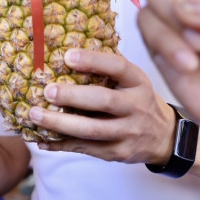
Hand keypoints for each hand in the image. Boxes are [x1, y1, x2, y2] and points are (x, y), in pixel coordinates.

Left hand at [29, 49, 174, 164]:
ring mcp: (128, 132)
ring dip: (60, 123)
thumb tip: (66, 47)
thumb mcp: (132, 80)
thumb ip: (107, 67)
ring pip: (92, 130)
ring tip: (35, 115)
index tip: (67, 56)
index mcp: (138, 82)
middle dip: (73, 96)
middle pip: (104, 101)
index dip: (93, 60)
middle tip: (47, 91)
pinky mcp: (118, 152)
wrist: (164, 137)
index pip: (118, 67)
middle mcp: (136, 106)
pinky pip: (86, 149)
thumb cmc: (136, 99)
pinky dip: (60, 145)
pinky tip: (40, 139)